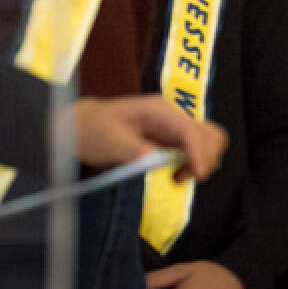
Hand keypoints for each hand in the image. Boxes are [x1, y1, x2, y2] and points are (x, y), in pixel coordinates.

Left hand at [69, 95, 226, 179]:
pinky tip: (176, 175)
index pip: (191, 130)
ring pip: (208, 141)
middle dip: (206, 156)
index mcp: (159, 111)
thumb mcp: (108, 140)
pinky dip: (194, 164)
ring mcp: (173, 128)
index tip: (198, 175)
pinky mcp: (171, 141)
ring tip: (179, 177)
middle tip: (187, 177)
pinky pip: (195, 150)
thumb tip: (158, 161)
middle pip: (209, 133)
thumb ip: (134, 150)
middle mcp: (172, 117)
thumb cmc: (91, 130)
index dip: (200, 152)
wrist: (78, 127)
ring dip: (203, 160)